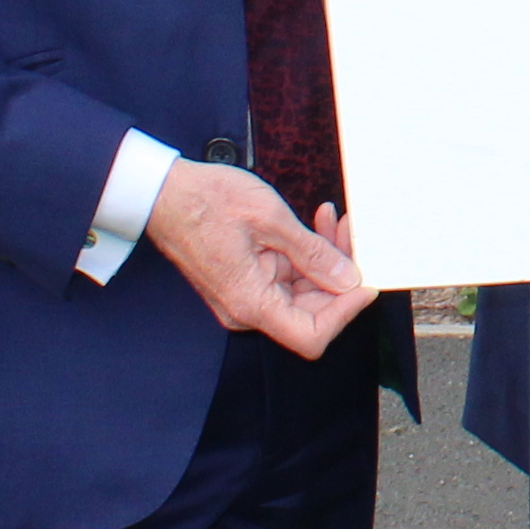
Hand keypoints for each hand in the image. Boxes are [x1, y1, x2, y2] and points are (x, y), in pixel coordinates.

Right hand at [143, 160, 374, 355]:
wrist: (164, 193)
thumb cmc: (206, 202)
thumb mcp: (270, 219)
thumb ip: (312, 253)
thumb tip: (347, 279)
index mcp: (251, 303)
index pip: (311, 335)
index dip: (344, 314)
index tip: (365, 283)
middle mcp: (248, 309)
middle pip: (311, 312)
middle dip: (339, 276)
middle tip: (352, 235)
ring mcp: (247, 295)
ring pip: (303, 290)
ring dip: (325, 259)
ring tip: (333, 220)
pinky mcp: (247, 280)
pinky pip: (287, 276)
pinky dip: (305, 253)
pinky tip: (316, 223)